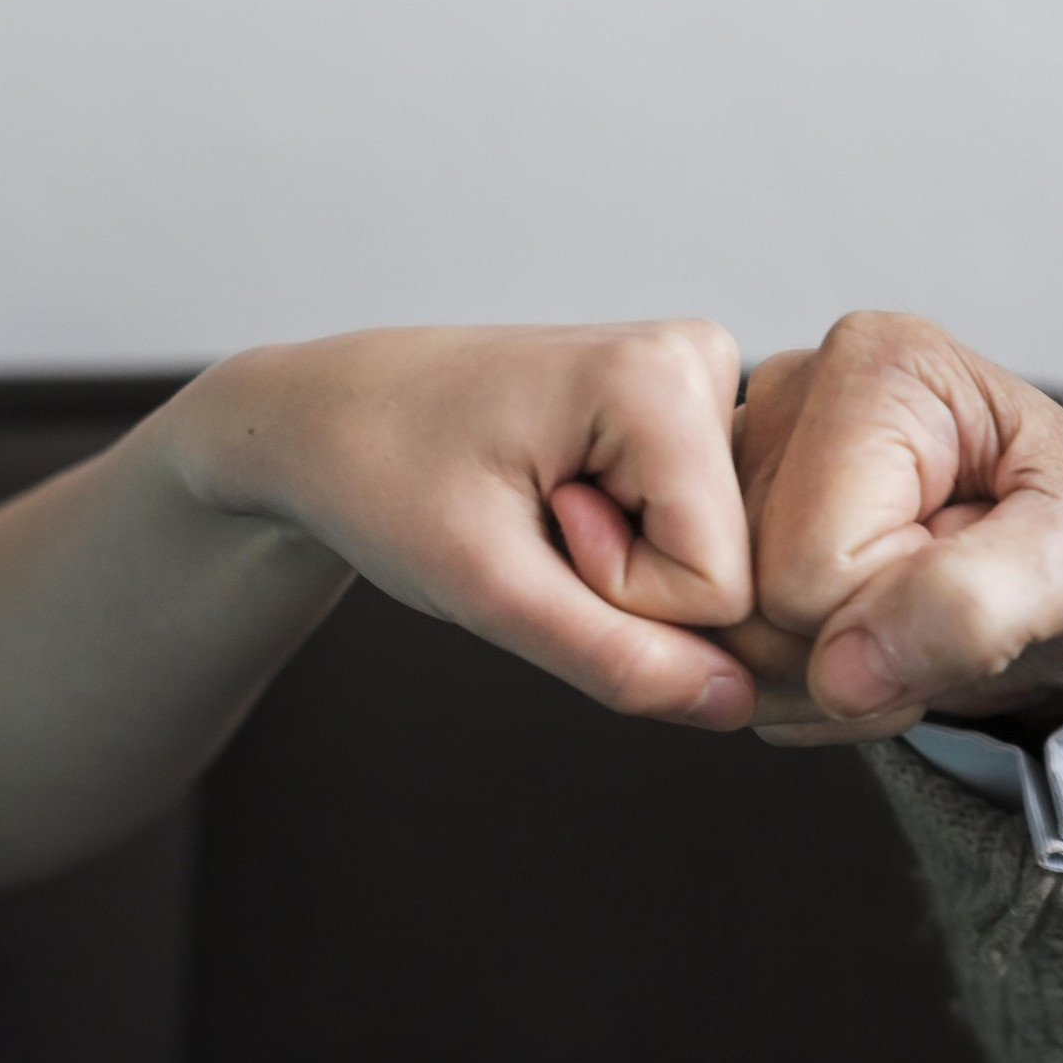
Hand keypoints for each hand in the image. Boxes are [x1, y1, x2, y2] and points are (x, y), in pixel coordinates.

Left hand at [172, 321, 758, 728]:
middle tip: (535, 524)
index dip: (621, 596)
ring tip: (542, 509)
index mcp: (664, 377)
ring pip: (724, 556)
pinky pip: (703, 532)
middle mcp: (703, 360)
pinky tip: (565, 503)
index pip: (722, 584)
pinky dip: (633, 546)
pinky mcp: (689, 410)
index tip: (536, 531)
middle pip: (735, 567)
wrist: (327, 415)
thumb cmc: (380, 474)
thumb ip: (615, 656)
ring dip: (629, 568)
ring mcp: (702, 382)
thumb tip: (734, 703)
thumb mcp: (486, 587)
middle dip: (631, 586)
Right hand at [724, 312, 1062, 746]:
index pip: (802, 566)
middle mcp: (796, 398)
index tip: (971, 594)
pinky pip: (723, 651)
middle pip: (745, 600)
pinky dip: (804, 683)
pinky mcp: (738, 523)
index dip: (888, 621)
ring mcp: (755, 461)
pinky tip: (875, 640)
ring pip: (723, 632)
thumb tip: (843, 669)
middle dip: (847, 656)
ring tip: (918, 633)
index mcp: (879, 370)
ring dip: (826, 678)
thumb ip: (974, 607)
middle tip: (947, 627)